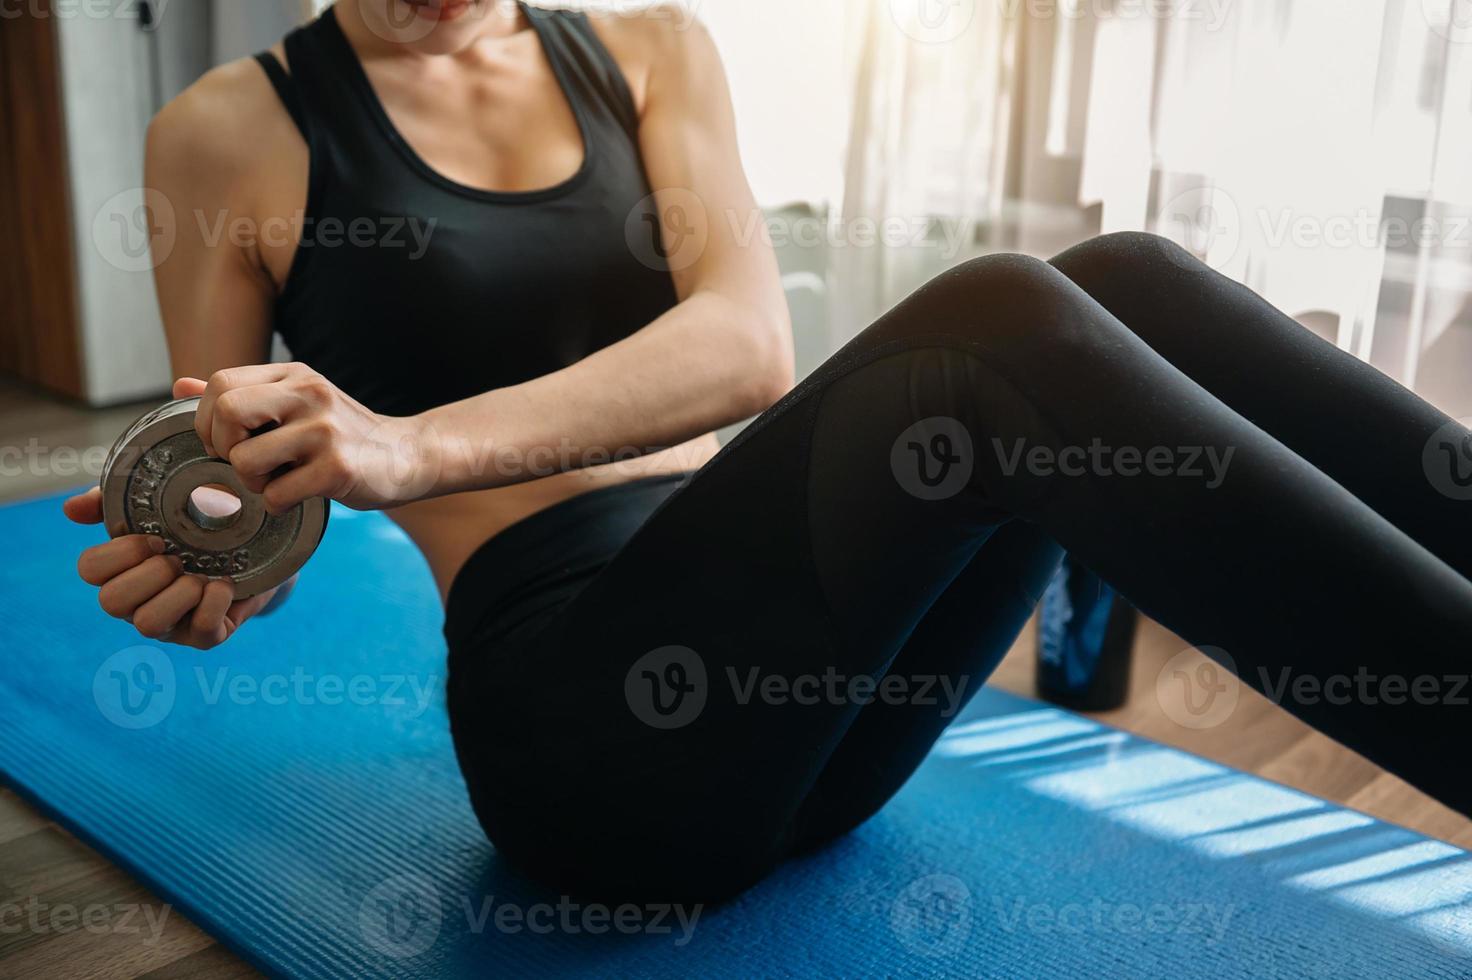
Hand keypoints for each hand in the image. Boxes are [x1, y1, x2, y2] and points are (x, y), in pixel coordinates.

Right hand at [67, 381, 284, 649]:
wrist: (264, 542)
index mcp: (122, 569)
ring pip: (148, 624)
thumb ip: (114, 500)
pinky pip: (200, 633)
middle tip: (177, 557)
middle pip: (111, 602)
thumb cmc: (203, 522)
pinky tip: (224, 584)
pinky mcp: (206, 637)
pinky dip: (212, 606)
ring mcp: (171, 623)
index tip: (154, 537)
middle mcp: (139, 601)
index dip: (118, 553)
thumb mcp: (161, 502)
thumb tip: (72, 509)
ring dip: (176, 595)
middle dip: (147, 575)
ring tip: (200, 575)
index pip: (90, 571)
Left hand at [191, 362, 437, 511]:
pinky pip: (278, 495)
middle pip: (227, 411)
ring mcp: (325, 431)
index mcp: (293, 374)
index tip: (225, 441)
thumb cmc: (342, 433)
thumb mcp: (295, 401)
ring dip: (252, 483)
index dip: (207, 419)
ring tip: (277, 481)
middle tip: (243, 461)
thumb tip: (181, 387)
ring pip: (246, 460)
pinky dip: (278, 504)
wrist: (406, 454)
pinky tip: (298, 496)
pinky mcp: (338, 468)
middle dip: (221, 446)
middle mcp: (309, 394)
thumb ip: (242, 394)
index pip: (221, 384)